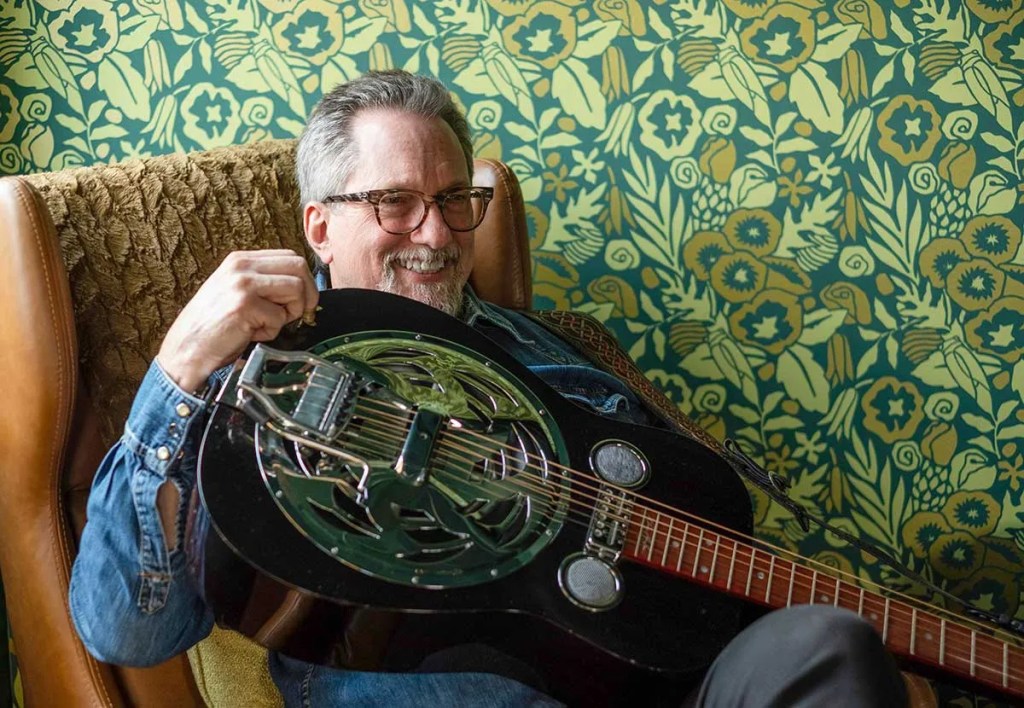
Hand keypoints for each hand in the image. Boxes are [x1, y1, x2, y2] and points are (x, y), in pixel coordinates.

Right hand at [156, 250, 318, 392]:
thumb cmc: (215, 326)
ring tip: (267, 324)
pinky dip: (271, 331)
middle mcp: (242, 266)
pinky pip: (279, 317)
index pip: (290, 257)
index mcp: (241, 260)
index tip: (302, 301)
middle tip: (296, 314)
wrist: (185, 349)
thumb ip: (265, 283)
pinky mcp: (245, 305)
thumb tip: (304, 286)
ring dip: (290, 313)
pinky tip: (251, 334)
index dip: (304, 280)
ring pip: (295, 288)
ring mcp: (243, 283)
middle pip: (298, 266)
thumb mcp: (237, 292)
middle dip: (306, 294)